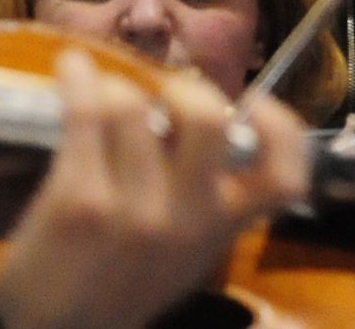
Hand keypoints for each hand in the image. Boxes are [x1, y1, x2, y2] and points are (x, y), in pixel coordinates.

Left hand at [0, 50, 308, 328]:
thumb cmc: (117, 284)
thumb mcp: (181, 253)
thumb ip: (201, 196)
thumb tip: (195, 112)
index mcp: (220, 232)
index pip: (284, 180)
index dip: (282, 129)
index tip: (256, 102)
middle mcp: (187, 220)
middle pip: (206, 117)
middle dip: (183, 88)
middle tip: (160, 94)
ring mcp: (134, 209)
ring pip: (130, 103)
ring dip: (110, 86)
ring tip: (98, 97)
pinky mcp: (79, 198)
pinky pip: (85, 111)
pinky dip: (76, 77)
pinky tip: (71, 70)